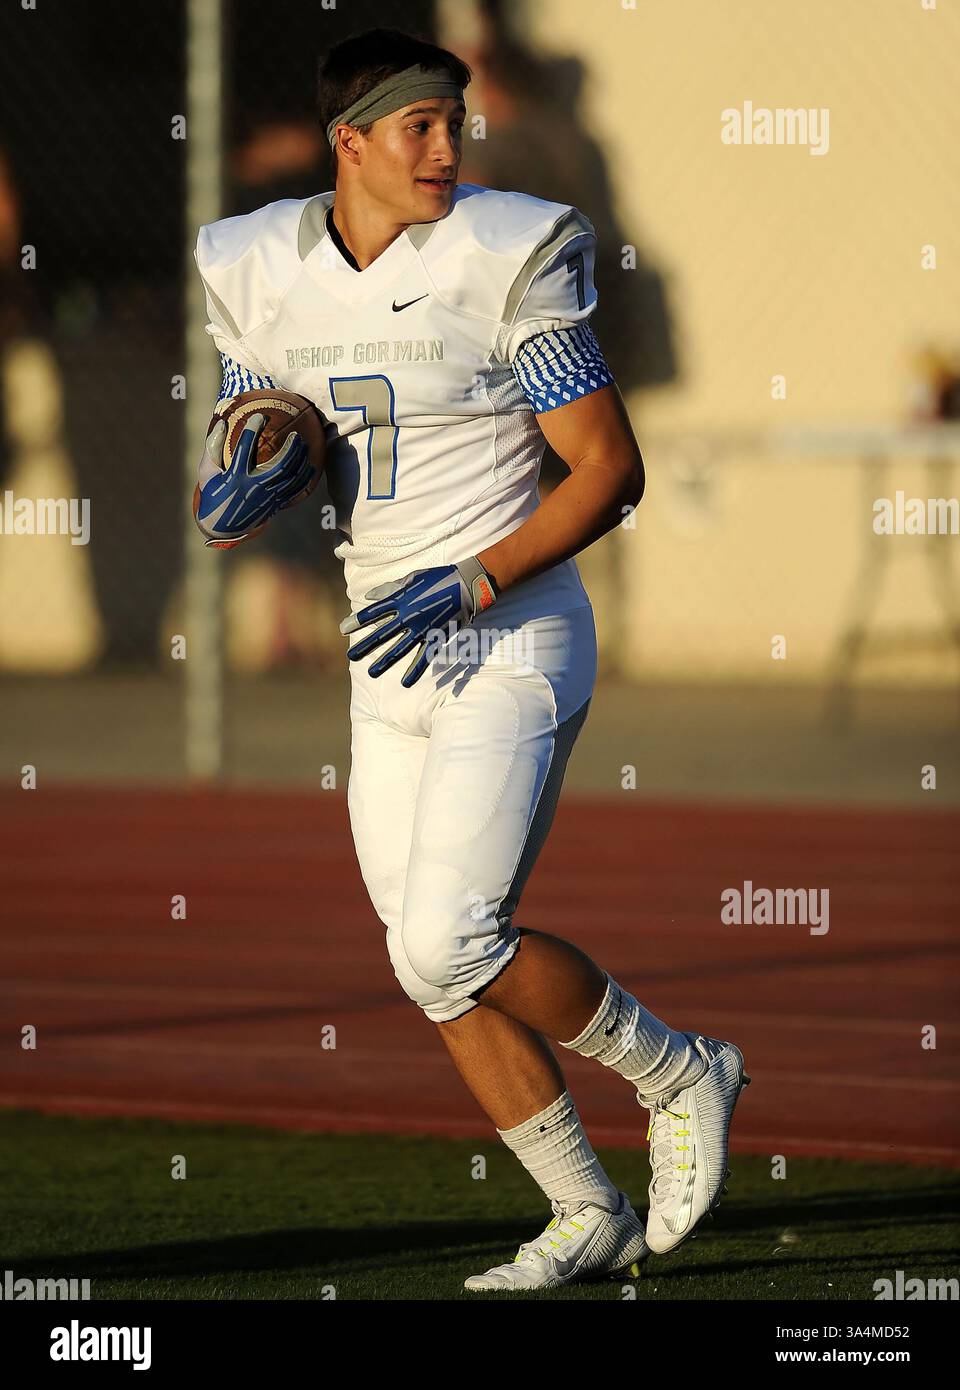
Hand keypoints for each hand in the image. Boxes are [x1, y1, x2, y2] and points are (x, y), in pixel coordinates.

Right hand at [194, 413, 315, 547]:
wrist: (222, 527)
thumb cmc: (213, 494)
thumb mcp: (206, 472)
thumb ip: (212, 447)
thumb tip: (222, 422)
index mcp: (235, 477)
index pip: (244, 449)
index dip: (251, 431)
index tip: (259, 416)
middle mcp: (253, 488)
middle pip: (280, 465)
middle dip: (291, 448)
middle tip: (296, 434)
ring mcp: (267, 498)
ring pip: (291, 477)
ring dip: (301, 460)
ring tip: (304, 445)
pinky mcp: (275, 505)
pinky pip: (295, 490)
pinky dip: (304, 478)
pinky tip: (310, 466)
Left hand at [340, 556, 498, 686]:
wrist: (466, 584)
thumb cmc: (438, 578)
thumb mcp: (412, 578)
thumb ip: (390, 589)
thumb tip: (371, 596)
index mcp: (401, 599)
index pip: (374, 612)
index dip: (357, 621)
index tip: (343, 629)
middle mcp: (408, 616)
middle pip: (381, 634)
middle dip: (365, 646)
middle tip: (351, 656)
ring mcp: (421, 629)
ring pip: (399, 649)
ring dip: (384, 662)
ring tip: (372, 673)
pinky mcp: (435, 637)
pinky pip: (423, 657)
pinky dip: (415, 670)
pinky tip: (405, 682)